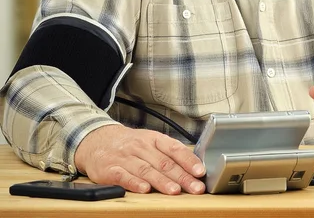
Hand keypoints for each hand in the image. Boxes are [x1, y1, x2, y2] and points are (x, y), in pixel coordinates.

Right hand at [74, 124, 205, 194]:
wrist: (97, 140)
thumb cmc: (130, 144)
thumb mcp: (149, 141)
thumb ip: (167, 152)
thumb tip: (192, 165)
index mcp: (153, 139)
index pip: (174, 148)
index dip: (188, 160)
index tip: (200, 171)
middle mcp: (141, 146)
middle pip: (164, 162)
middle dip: (182, 176)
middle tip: (196, 187)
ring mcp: (125, 158)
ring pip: (147, 170)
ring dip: (162, 181)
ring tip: (175, 191)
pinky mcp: (110, 170)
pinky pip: (124, 176)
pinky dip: (135, 183)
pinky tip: (145, 190)